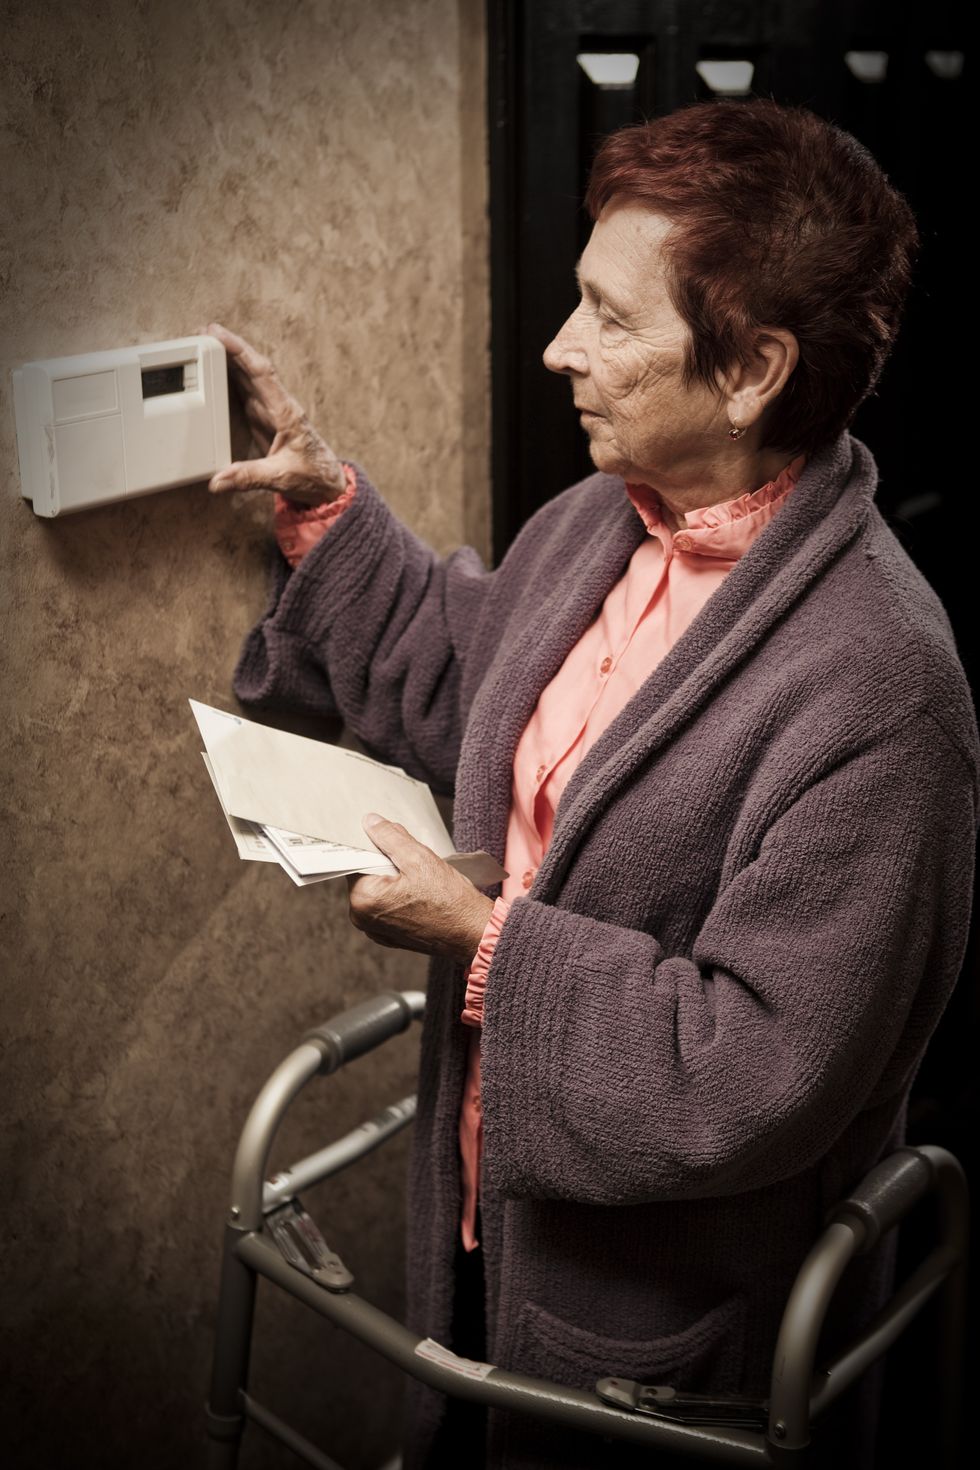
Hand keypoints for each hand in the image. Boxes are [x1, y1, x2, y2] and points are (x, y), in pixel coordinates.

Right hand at [204, 322, 347, 505]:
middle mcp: (278, 406)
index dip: (239, 350)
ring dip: (228, 359)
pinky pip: (245, 391)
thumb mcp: (281, 478)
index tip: (218, 334)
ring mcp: (271, 411)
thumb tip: (218, 480)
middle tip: (202, 331)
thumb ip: (249, 477)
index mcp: (286, 412)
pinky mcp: (265, 419)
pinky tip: (216, 370)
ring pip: (248, 376)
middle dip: (228, 347)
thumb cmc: (312, 477)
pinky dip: (230, 378)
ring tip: (204, 343)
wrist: (327, 485)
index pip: (261, 372)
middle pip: (251, 367)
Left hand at [348, 814, 493, 963]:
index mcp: (363, 899)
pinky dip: (399, 895)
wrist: (473, 933)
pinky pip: (386, 905)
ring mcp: (375, 930)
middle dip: (387, 861)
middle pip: (367, 874)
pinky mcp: (389, 935)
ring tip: (420, 877)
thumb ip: (390, 837)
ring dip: (395, 877)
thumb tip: (370, 822)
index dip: (376, 844)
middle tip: (414, 859)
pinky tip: (420, 892)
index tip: (394, 839)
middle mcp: (362, 918)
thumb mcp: (419, 858)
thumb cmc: (450, 901)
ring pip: (378, 889)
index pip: (357, 859)